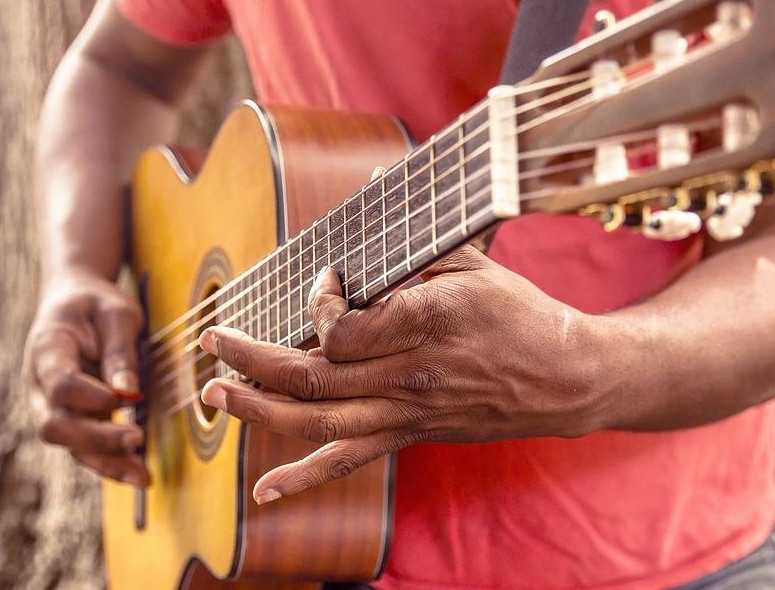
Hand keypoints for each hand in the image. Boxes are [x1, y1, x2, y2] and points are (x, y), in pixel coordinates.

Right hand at [24, 272, 149, 486]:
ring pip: (69, 446)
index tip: (124, 399)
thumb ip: (120, 352)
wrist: (73, 300)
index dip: (89, 396)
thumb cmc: (96, 304)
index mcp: (46, 349)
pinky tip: (139, 474)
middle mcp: (40, 385)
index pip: (58, 383)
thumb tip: (128, 394)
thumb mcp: (116, 313)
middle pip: (55, 425)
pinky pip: (85, 449)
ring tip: (143, 477)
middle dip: (95, 439)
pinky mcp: (72, 419)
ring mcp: (51, 406)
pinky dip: (111, 462)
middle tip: (136, 439)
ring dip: (106, 463)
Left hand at [198, 246, 606, 503]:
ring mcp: (407, 412)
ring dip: (258, 410)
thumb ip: (415, 238)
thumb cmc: (518, 312)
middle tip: (211, 341)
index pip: (341, 329)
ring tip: (215, 394)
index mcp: (425, 324)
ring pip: (317, 421)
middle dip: (251, 358)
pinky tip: (266, 492)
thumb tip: (375, 184)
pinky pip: (350, 461)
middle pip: (312, 377)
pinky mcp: (410, 435)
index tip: (322, 281)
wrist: (563, 377)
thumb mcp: (471, 260)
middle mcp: (410, 376)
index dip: (315, 305)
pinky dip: (304, 478)